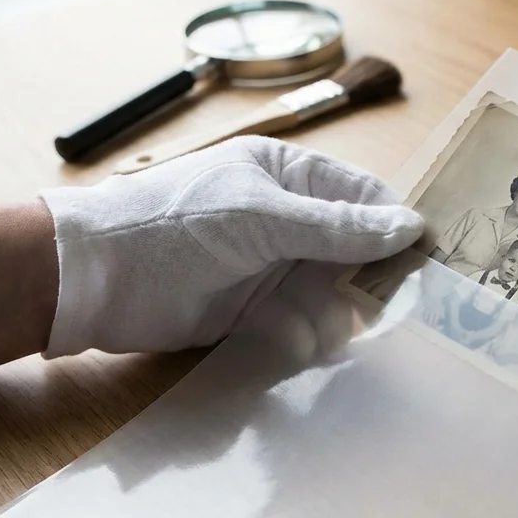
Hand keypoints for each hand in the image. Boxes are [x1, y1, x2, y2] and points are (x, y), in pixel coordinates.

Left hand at [39, 136, 421, 356]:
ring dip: (337, 316)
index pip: (364, 194)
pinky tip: (296, 342)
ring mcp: (270, 267)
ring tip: (328, 330)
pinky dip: (307, 338)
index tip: (426, 260)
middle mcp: (286, 220)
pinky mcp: (253, 313)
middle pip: (355, 250)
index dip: (395, 223)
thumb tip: (411, 226)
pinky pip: (302, 326)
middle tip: (389, 310)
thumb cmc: (174, 227)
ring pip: (332, 294)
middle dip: (371, 280)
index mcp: (288, 175)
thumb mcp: (262, 219)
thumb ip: (338, 227)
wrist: (91, 281)